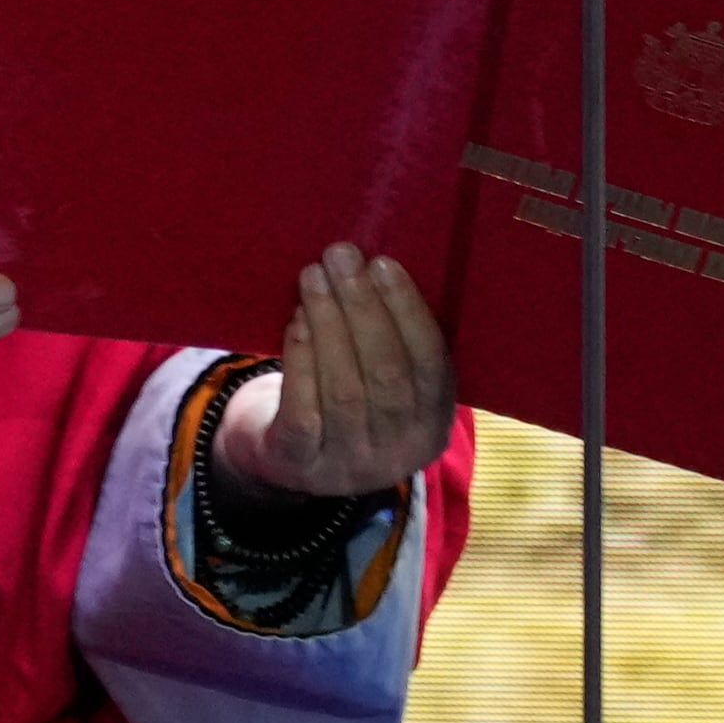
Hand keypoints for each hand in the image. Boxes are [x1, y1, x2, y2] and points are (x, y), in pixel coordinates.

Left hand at [214, 245, 456, 507]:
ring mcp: (350, 465)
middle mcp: (398, 455)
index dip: (408, 312)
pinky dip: (301, 359)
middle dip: (363, 308)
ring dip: (328, 324)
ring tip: (314, 277)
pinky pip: (303, 410)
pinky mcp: (301, 465)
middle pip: (387, 374)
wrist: (291, 461)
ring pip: (344, 389)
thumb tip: (379, 267)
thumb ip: (397, 342)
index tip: (383, 264)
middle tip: (341, 257)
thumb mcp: (389, 385)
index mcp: (433, 427)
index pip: (431, 365)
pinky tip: (297, 320)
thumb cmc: (349, 398)